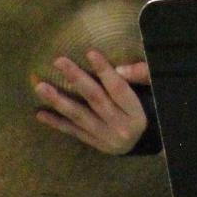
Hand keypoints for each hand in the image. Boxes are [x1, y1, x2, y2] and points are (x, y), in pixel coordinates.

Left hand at [32, 51, 151, 154]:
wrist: (146, 142)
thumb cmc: (151, 108)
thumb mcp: (155, 90)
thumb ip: (143, 75)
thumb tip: (120, 67)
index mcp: (136, 112)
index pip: (119, 89)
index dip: (104, 70)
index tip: (90, 52)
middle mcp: (121, 126)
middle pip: (96, 99)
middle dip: (77, 79)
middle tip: (58, 61)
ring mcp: (106, 138)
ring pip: (80, 116)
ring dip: (59, 101)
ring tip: (41, 87)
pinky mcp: (95, 144)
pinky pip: (73, 132)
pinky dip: (56, 122)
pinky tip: (40, 113)